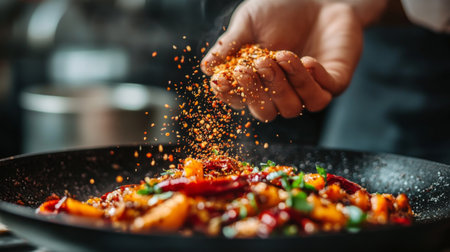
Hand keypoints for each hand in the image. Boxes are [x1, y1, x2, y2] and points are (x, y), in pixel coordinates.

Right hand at [201, 0, 362, 121]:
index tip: (221, 80)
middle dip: (256, 92)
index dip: (229, 94)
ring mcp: (306, 91)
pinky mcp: (333, 84)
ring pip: (291, 108)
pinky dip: (312, 81)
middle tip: (254, 66)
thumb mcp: (250, 21)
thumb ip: (231, 44)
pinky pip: (320, 97)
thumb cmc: (281, 8)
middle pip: (265, 112)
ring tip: (282, 55)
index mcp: (257, 81)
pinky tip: (308, 60)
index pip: (239, 98)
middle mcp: (280, 92)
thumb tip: (207, 67)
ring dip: (283, 85)